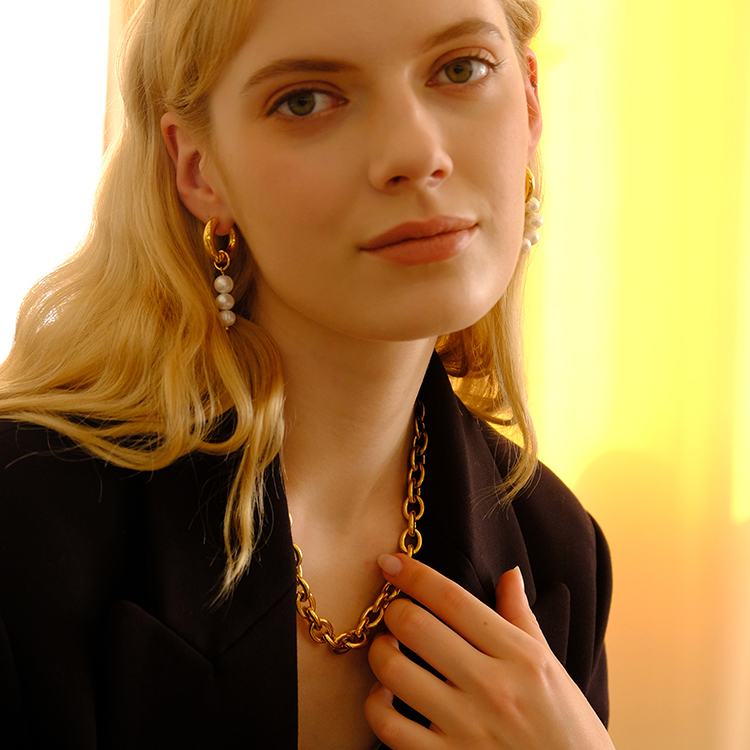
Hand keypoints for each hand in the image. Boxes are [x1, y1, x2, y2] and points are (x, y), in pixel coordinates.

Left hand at [365, 553, 614, 749]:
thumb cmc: (569, 733)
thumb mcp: (552, 669)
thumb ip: (522, 619)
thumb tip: (509, 574)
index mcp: (521, 656)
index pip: (452, 599)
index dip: (413, 574)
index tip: (391, 562)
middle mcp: (492, 687)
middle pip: (416, 626)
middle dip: (393, 610)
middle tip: (394, 610)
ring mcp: (467, 728)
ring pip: (393, 671)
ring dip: (380, 652)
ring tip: (387, 648)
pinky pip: (388, 726)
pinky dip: (375, 704)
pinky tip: (385, 695)